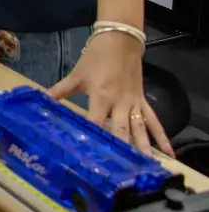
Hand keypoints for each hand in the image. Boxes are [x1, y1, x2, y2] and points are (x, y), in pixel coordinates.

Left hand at [47, 31, 173, 157]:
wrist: (119, 41)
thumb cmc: (95, 58)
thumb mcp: (75, 75)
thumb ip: (59, 91)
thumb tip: (41, 100)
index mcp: (100, 96)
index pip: (95, 121)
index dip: (93, 137)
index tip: (90, 155)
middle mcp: (119, 103)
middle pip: (120, 129)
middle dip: (122, 148)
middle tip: (122, 170)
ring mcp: (133, 103)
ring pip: (139, 129)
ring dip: (143, 147)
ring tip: (146, 166)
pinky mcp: (142, 101)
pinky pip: (154, 121)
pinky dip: (161, 136)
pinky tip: (169, 153)